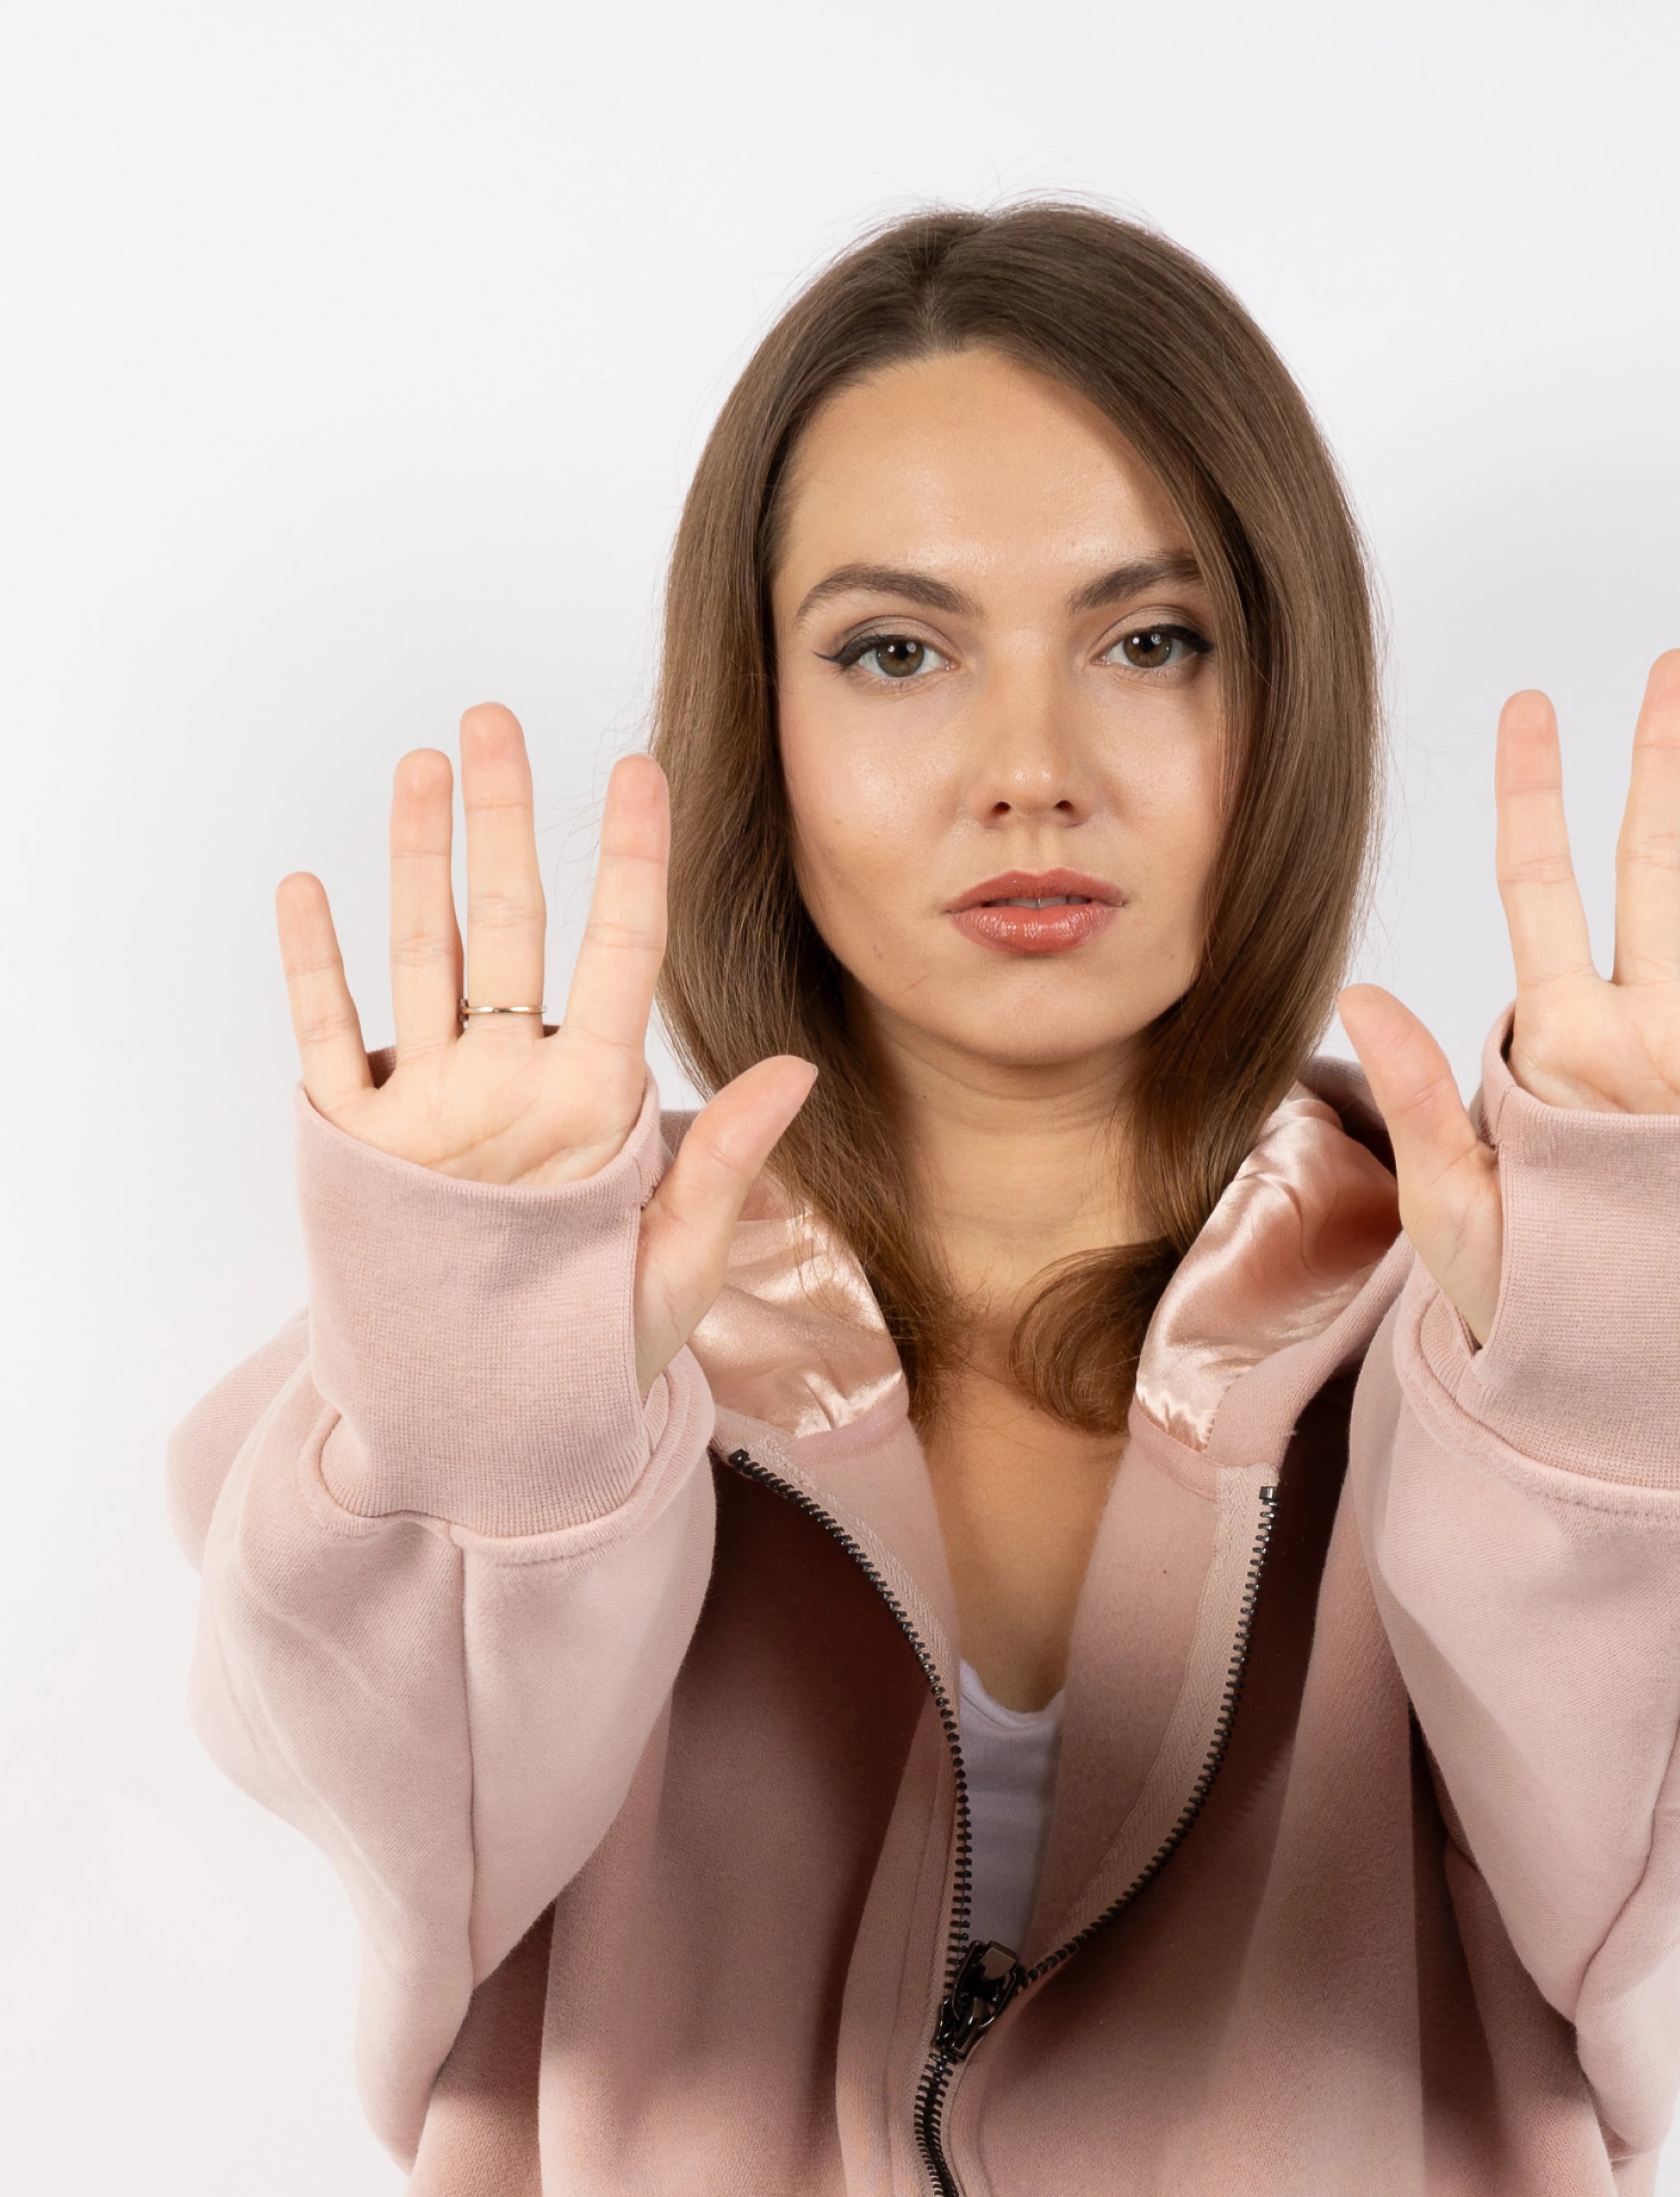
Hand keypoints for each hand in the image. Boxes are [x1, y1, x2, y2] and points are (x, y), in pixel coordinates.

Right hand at [276, 703, 815, 1396]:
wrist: (493, 1422)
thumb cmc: (597, 1349)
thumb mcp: (676, 1267)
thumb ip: (725, 1167)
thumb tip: (798, 1070)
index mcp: (594, 1103)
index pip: (618, 954)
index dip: (630, 861)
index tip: (640, 770)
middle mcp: (511, 1084)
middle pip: (508, 926)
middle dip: (503, 820)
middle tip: (494, 718)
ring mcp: (432, 1107)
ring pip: (422, 957)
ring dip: (416, 860)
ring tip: (422, 766)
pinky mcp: (360, 1146)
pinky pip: (333, 1040)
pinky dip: (316, 969)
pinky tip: (310, 890)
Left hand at [1337, 650, 1679, 1344]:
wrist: (1610, 1373)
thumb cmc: (1518, 1292)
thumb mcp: (1454, 1199)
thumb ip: (1423, 1092)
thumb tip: (1358, 987)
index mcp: (1552, 1040)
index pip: (1539, 887)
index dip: (1534, 794)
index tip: (1530, 705)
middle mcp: (1635, 1030)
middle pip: (1650, 868)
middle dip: (1662, 764)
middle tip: (1675, 663)